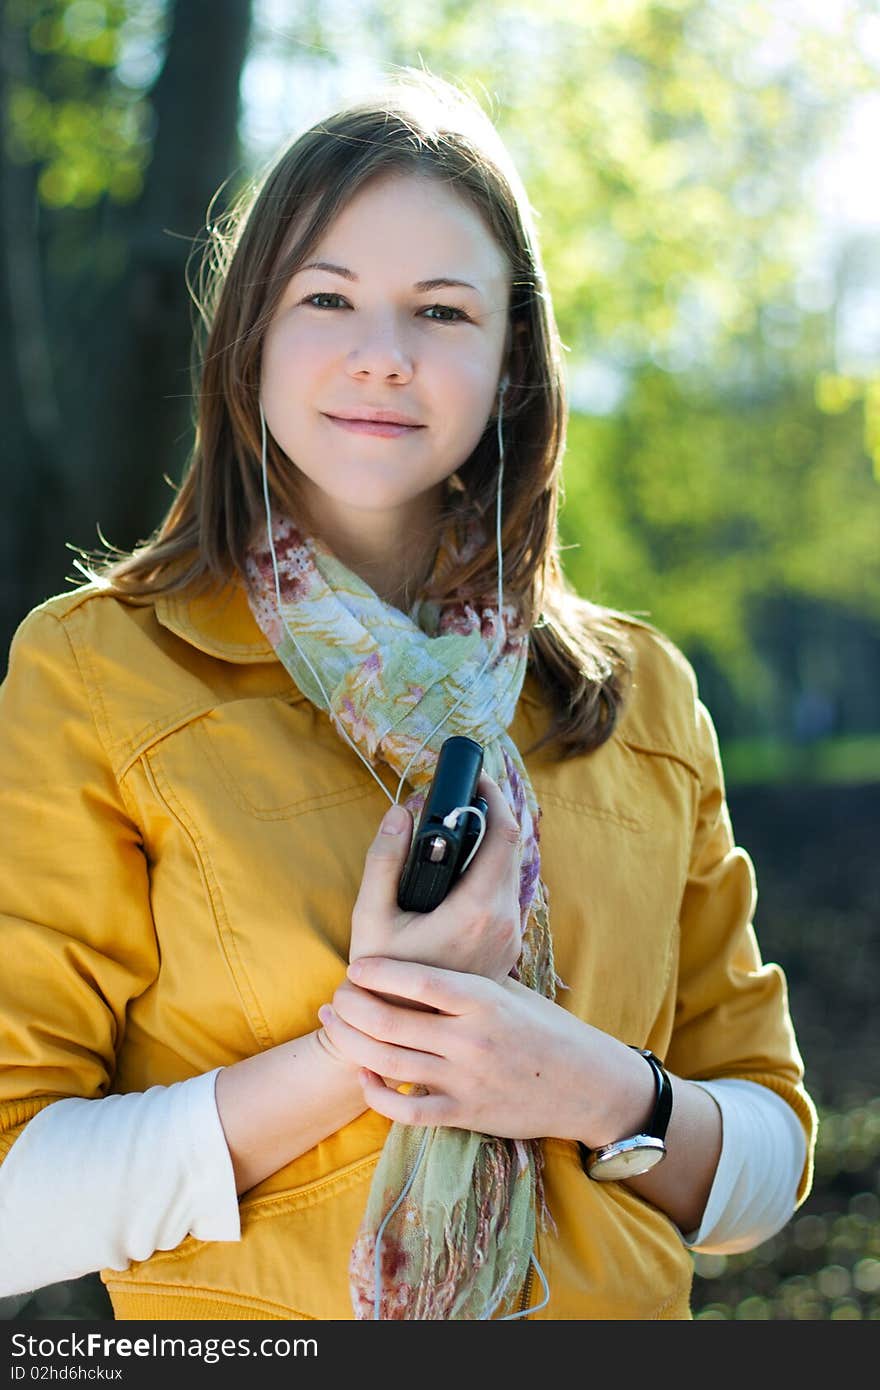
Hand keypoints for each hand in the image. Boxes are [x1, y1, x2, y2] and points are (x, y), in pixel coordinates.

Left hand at [317, 956, 638, 1142]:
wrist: (586, 1083)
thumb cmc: (545, 1028)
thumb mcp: (511, 991)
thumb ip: (467, 980)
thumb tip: (421, 954)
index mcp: (484, 1000)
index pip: (420, 981)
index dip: (380, 972)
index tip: (355, 966)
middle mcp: (471, 1039)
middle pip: (391, 1021)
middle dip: (352, 1007)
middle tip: (335, 997)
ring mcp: (465, 1079)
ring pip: (388, 1062)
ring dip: (351, 1042)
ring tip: (333, 1024)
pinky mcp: (465, 1114)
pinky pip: (407, 1111)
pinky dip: (377, 1094)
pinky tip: (364, 1075)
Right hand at [348, 772, 523, 984]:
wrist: (402, 1031)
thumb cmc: (383, 978)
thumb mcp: (372, 915)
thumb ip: (384, 859)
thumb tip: (399, 812)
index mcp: (477, 910)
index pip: (504, 835)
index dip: (494, 796)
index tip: (474, 776)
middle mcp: (503, 922)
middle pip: (511, 849)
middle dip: (489, 814)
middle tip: (460, 795)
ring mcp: (508, 937)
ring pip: (508, 873)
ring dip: (489, 844)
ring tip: (455, 828)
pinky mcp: (505, 947)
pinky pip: (503, 895)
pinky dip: (487, 872)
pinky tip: (457, 871)